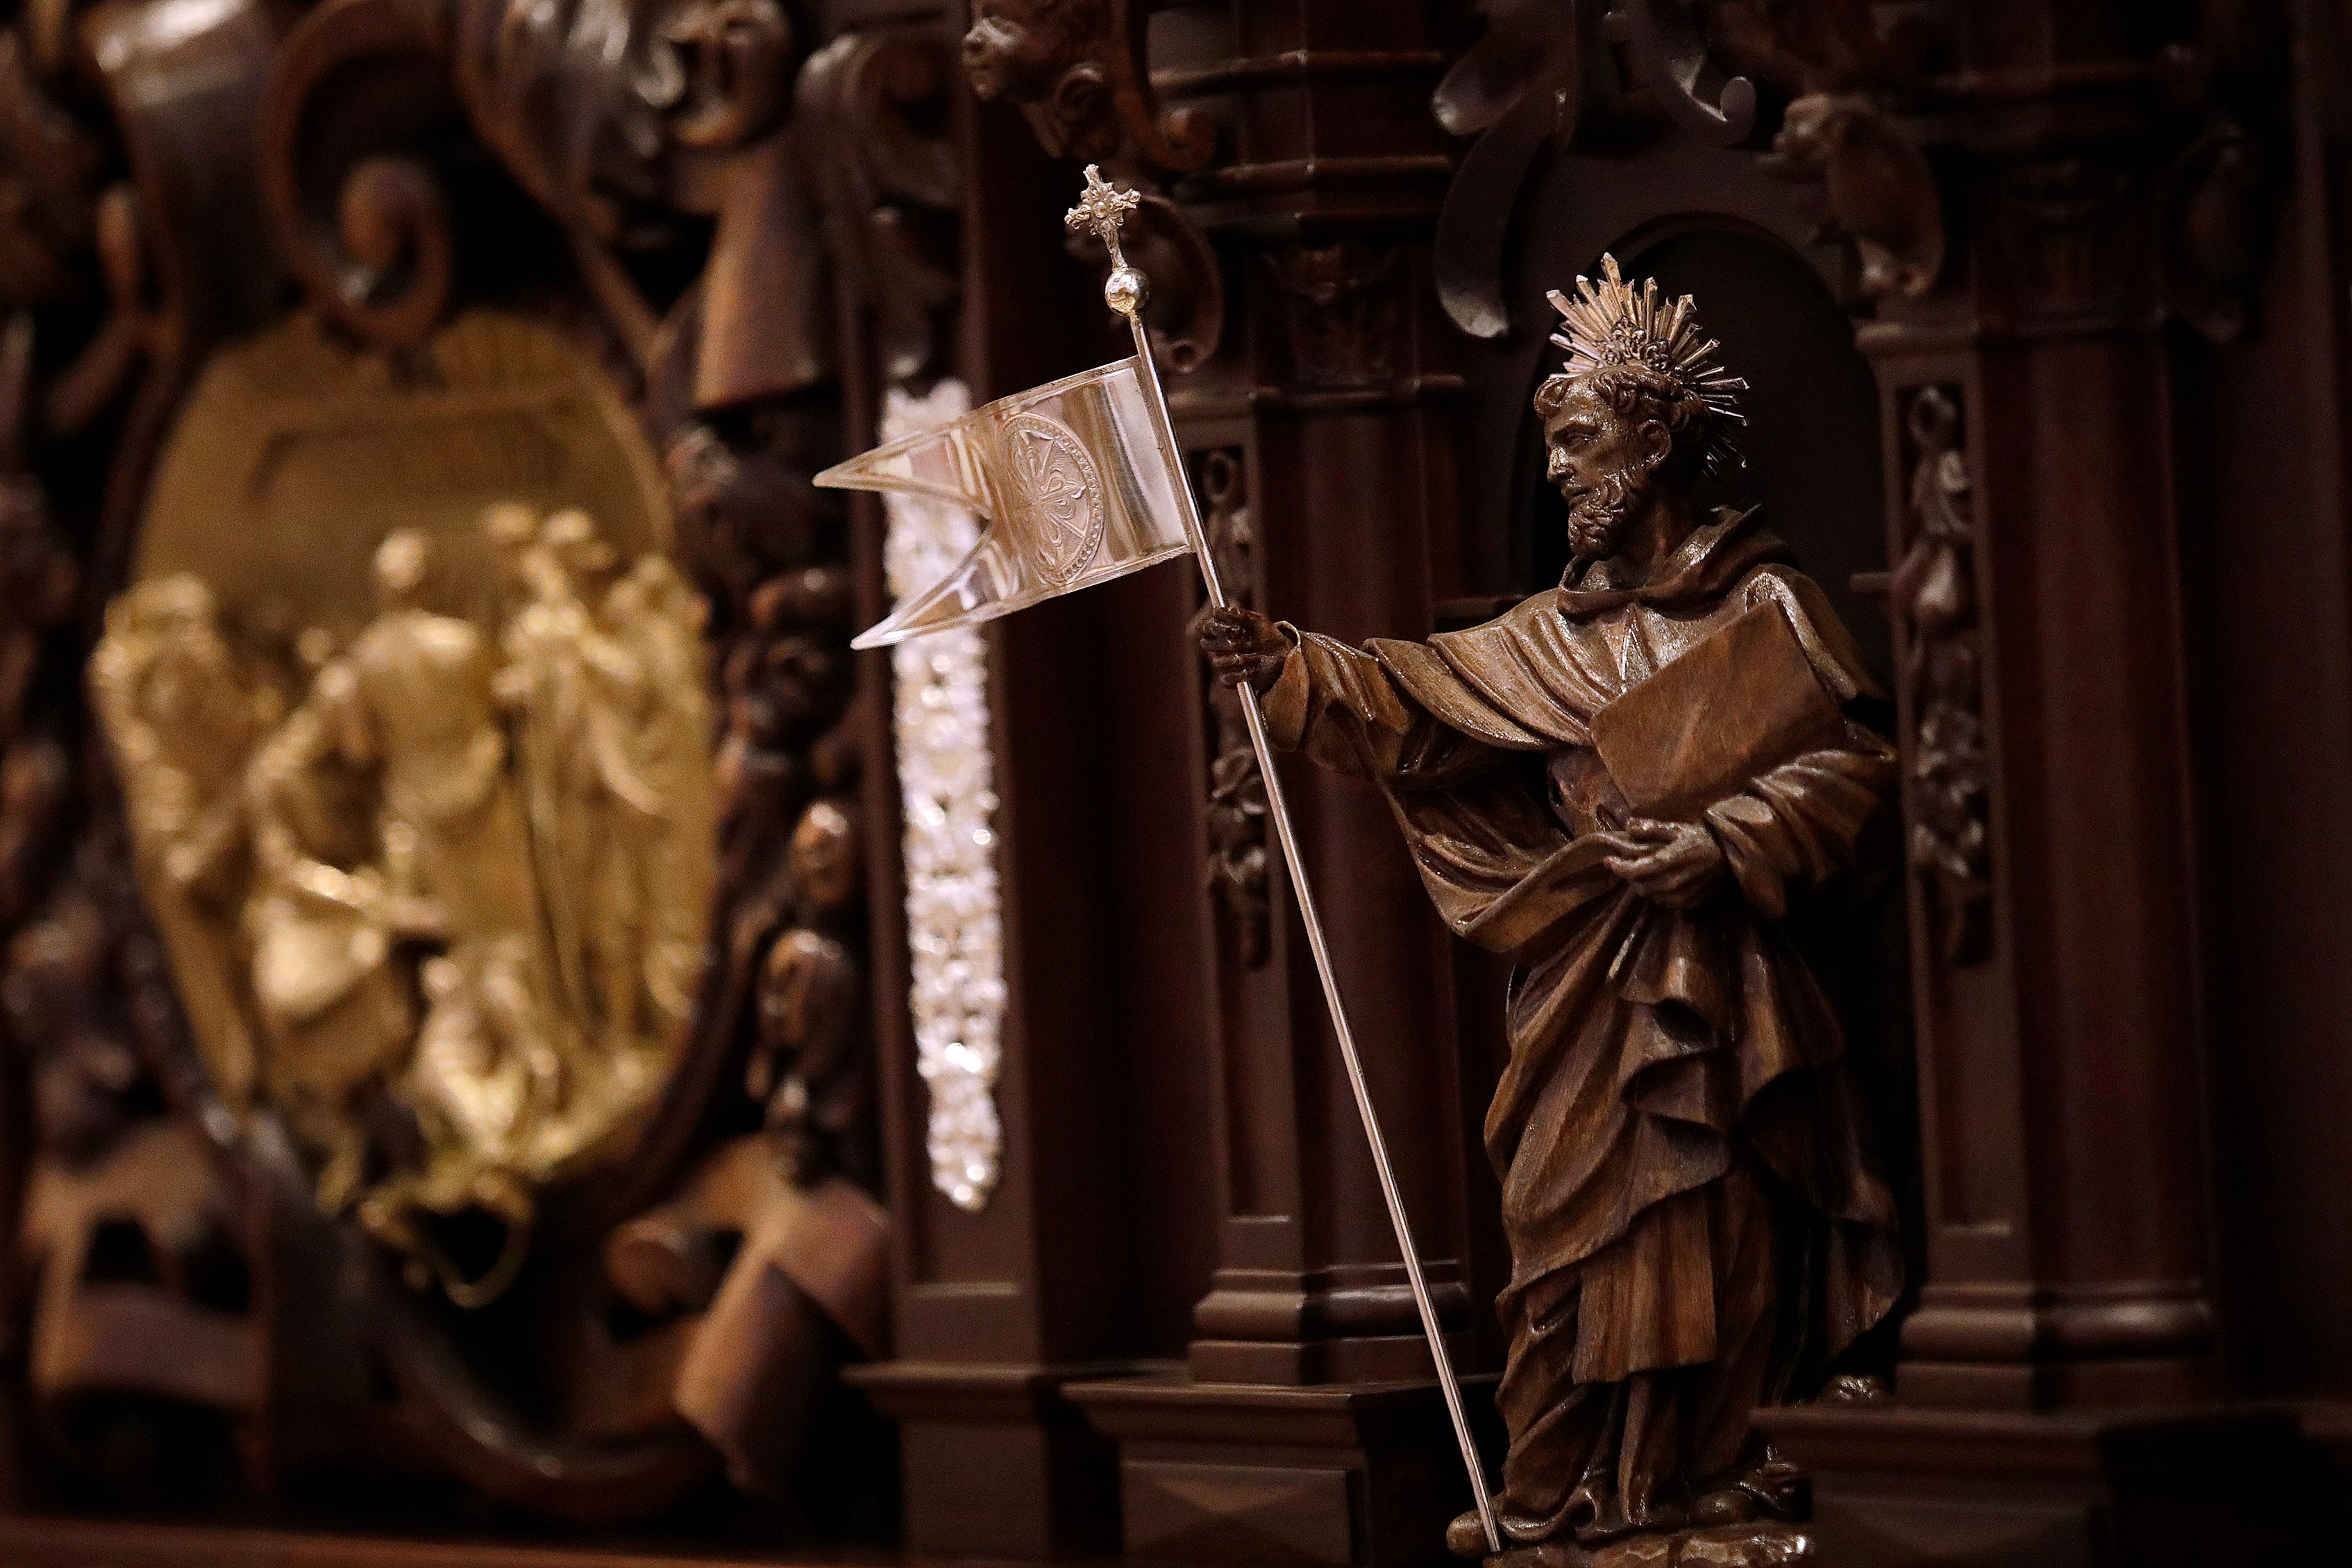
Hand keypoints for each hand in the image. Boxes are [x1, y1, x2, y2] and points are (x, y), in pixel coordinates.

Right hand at [1198, 604, 1289, 692]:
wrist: (1281, 656)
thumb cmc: (1267, 636)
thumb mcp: (1258, 621)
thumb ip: (1240, 615)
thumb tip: (1218, 611)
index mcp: (1221, 631)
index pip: (1204, 627)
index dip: (1213, 627)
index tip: (1232, 627)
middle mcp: (1218, 647)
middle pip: (1206, 644)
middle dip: (1226, 641)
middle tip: (1244, 638)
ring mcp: (1223, 664)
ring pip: (1217, 661)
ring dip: (1240, 658)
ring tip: (1257, 657)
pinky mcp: (1230, 680)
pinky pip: (1227, 678)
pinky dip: (1243, 673)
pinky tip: (1256, 668)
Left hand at [1602, 817, 1724, 908]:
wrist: (1730, 855)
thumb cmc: (1701, 839)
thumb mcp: (1676, 829)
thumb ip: (1651, 828)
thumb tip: (1629, 825)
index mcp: (1667, 862)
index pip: (1635, 870)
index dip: (1618, 867)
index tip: (1609, 861)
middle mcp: (1672, 882)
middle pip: (1639, 886)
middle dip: (1630, 876)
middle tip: (1629, 865)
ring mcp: (1681, 895)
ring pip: (1651, 896)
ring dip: (1644, 886)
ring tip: (1645, 873)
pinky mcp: (1689, 904)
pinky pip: (1665, 902)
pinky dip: (1658, 893)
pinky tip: (1662, 882)